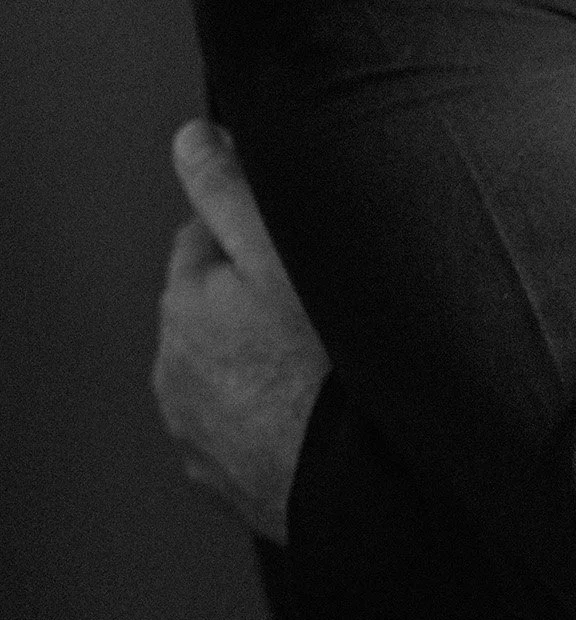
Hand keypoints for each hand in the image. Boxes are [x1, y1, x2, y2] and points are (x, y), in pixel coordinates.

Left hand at [151, 121, 329, 541]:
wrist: (358, 480)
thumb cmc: (326, 361)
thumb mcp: (280, 249)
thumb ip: (229, 187)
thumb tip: (191, 138)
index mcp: (183, 303)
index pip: (205, 236)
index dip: (258, 234)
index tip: (301, 250)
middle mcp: (173, 369)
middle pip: (215, 304)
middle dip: (255, 299)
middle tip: (321, 306)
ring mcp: (194, 430)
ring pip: (229, 365)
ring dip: (260, 357)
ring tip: (322, 361)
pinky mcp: (223, 478)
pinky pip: (245, 422)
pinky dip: (270, 411)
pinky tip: (314, 407)